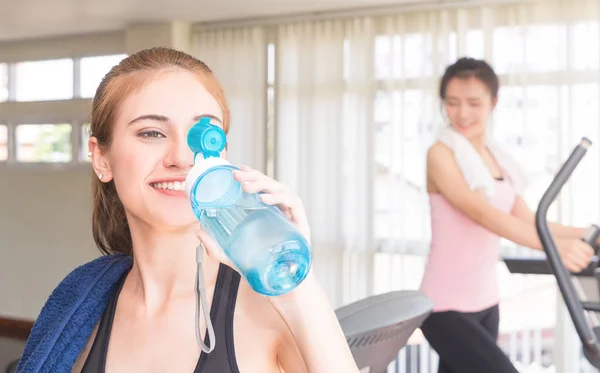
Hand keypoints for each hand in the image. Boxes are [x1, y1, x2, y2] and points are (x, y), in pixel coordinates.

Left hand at [195, 165, 310, 269]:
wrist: (283, 289)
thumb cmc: (263, 270)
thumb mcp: (234, 257)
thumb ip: (216, 246)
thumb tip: (197, 231)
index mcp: (268, 214)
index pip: (261, 188)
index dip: (251, 175)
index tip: (237, 168)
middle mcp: (280, 211)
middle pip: (270, 185)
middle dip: (253, 177)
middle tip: (237, 175)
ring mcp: (291, 217)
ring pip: (281, 189)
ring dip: (264, 184)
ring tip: (247, 187)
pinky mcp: (301, 224)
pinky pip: (293, 203)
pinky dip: (279, 197)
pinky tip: (265, 199)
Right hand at [557, 238, 594, 272]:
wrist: (548, 244)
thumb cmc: (562, 243)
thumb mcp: (573, 241)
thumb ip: (582, 247)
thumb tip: (589, 255)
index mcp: (576, 242)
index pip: (590, 251)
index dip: (590, 255)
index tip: (588, 256)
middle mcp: (572, 248)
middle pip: (587, 259)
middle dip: (586, 261)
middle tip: (583, 261)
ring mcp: (568, 255)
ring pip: (582, 264)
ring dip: (582, 265)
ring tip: (578, 263)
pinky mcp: (564, 261)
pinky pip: (576, 269)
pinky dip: (577, 269)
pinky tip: (574, 266)